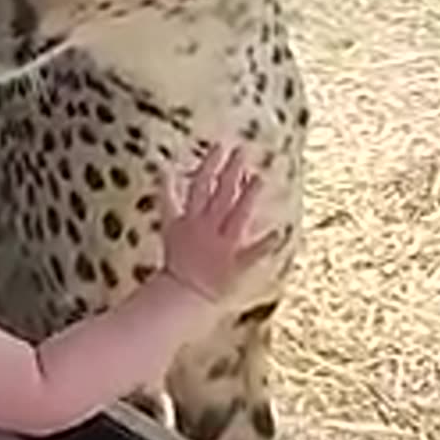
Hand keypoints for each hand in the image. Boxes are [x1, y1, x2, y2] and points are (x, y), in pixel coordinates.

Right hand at [159, 145, 278, 302]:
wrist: (182, 293)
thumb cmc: (176, 262)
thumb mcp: (169, 228)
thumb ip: (167, 199)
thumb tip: (161, 169)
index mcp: (192, 219)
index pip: (198, 186)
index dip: (208, 165)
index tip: (218, 146)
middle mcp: (207, 228)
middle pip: (219, 195)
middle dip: (230, 172)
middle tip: (242, 151)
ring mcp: (222, 244)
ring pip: (236, 215)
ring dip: (247, 197)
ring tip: (260, 178)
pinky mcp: (235, 263)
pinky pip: (252, 253)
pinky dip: (265, 245)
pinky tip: (279, 233)